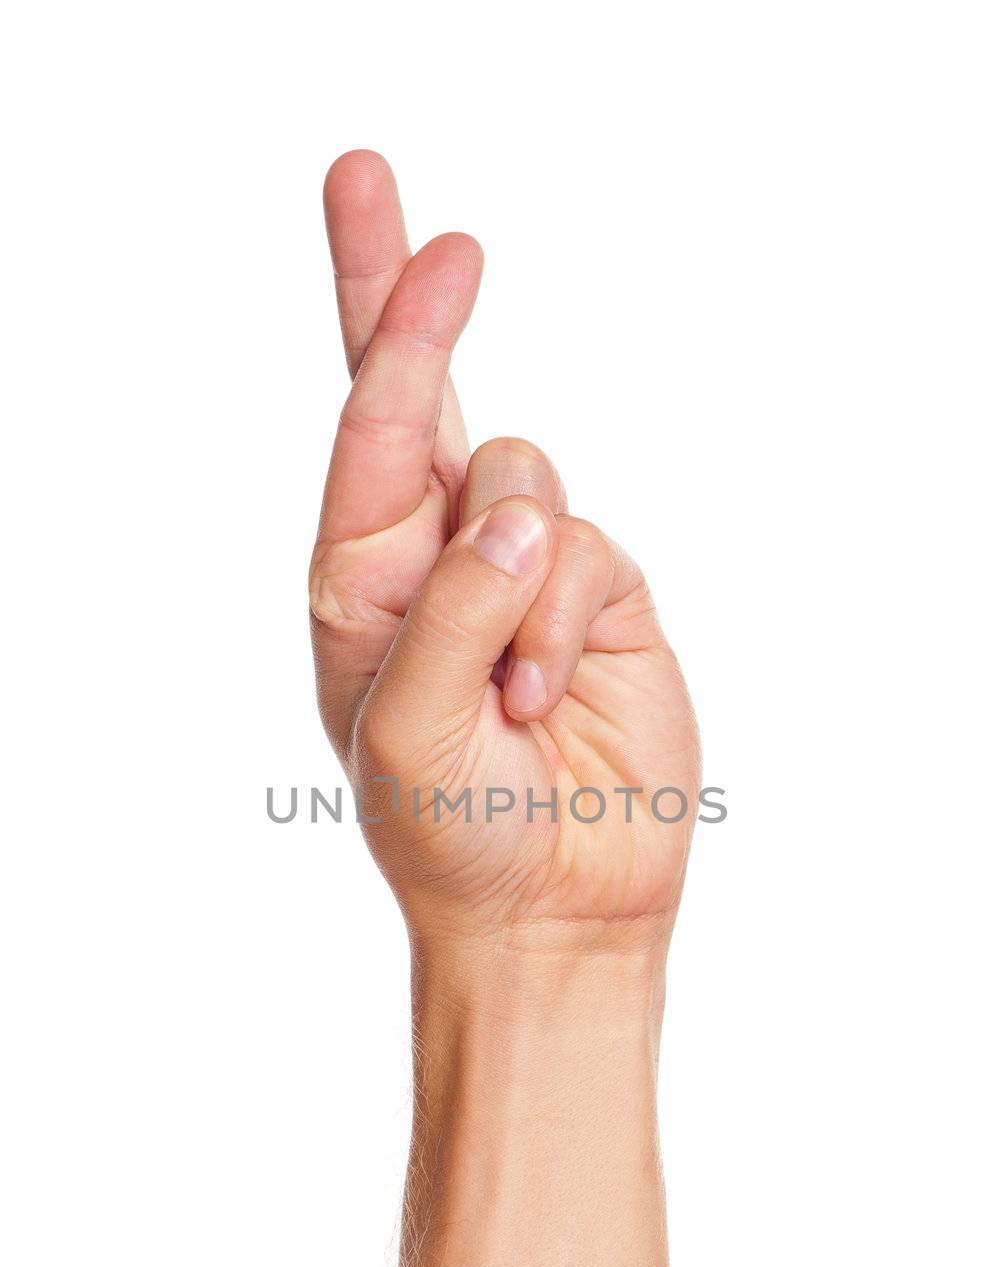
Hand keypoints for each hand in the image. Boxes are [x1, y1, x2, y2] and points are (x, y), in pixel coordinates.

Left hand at [309, 152, 699, 955]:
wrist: (546, 909)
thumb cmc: (447, 831)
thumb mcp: (409, 731)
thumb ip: (452, 612)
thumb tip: (518, 514)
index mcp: (358, 576)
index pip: (367, 431)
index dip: (388, 328)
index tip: (422, 240)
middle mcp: (432, 554)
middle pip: (422, 394)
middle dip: (400, 296)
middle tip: (362, 175)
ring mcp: (520, 569)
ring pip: (528, 478)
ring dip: (520, 588)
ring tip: (510, 697)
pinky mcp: (598, 595)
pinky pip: (590, 550)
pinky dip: (567, 621)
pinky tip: (548, 696)